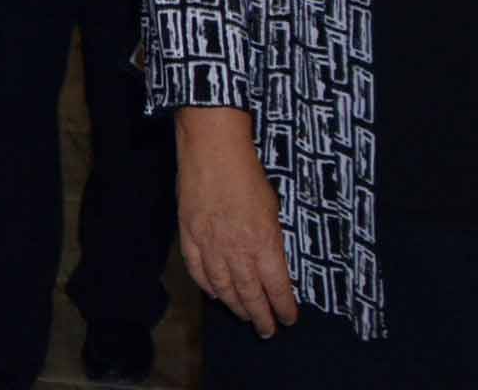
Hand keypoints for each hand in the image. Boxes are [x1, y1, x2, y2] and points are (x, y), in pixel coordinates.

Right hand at [177, 109, 297, 334]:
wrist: (212, 147)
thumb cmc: (249, 172)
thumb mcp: (273, 208)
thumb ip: (272, 241)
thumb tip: (272, 265)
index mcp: (263, 242)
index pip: (276, 288)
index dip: (284, 307)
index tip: (289, 319)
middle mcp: (235, 249)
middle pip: (249, 294)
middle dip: (261, 316)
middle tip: (267, 330)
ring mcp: (209, 243)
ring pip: (222, 288)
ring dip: (235, 306)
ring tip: (244, 316)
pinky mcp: (188, 233)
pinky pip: (197, 269)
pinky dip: (207, 286)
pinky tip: (215, 294)